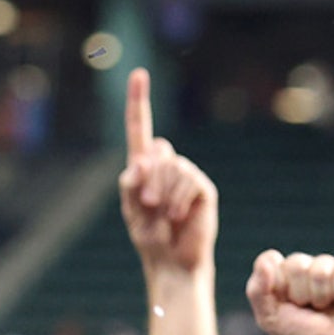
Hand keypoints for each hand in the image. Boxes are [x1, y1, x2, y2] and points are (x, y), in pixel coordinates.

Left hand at [118, 69, 219, 277]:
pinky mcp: (204, 190)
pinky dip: (179, 201)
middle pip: (156, 154)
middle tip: (148, 207)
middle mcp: (169, 165)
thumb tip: (153, 155)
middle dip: (148, 182)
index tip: (139, 73)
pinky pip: (189, 182)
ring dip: (163, 194)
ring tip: (165, 217)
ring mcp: (188, 176)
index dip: (138, 101)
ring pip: (173, 167)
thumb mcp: (129, 207)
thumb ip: (131, 179)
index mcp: (145, 166)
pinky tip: (180, 217)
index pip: (140, 128)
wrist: (171, 261)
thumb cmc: (149, 236)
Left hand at [246, 251, 333, 334]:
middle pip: (296, 263)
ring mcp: (329, 269)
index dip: (279, 286)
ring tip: (325, 307)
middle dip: (300, 293)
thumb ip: (258, 289)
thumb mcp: (269, 318)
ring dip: (321, 296)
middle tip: (307, 309)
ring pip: (320, 268)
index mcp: (281, 276)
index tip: (286, 305)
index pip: (271, 261)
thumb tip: (272, 255)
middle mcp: (304, 268)